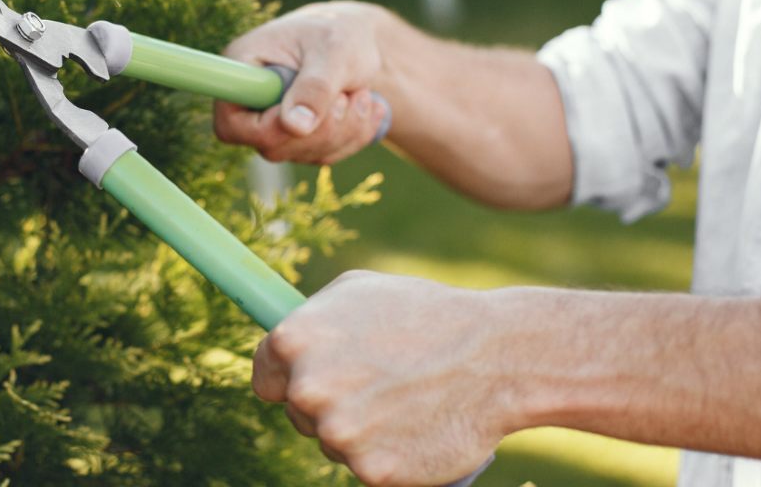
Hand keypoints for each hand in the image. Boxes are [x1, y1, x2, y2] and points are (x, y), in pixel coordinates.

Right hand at [214, 0, 395, 163]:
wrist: (358, 40)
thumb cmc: (340, 33)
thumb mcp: (333, 50)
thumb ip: (315, 87)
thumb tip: (296, 127)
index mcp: (242, 68)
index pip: (230, 123)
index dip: (268, 129)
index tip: (307, 113)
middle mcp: (250, 101)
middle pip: (272, 146)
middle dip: (323, 127)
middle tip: (348, 94)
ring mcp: (273, 124)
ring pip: (304, 153)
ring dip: (345, 129)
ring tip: (360, 92)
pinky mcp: (298, 138)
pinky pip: (325, 155)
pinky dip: (354, 135)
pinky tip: (366, 106)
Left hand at [252, 271, 510, 485]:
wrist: (495, 357)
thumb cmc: (425, 315)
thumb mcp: (358, 291)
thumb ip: (311, 318)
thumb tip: (282, 340)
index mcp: (293, 341)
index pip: (265, 378)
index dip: (289, 379)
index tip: (316, 378)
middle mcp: (308, 389)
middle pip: (298, 413)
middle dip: (329, 403)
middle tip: (377, 384)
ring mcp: (338, 433)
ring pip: (333, 442)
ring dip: (359, 430)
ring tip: (403, 400)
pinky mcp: (371, 471)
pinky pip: (367, 467)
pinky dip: (388, 455)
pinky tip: (414, 427)